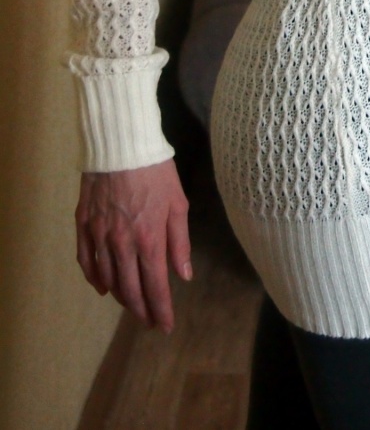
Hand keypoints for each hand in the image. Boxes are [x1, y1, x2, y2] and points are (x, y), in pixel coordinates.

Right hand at [75, 160, 191, 333]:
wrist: (121, 145)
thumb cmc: (156, 171)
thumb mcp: (178, 204)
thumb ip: (180, 242)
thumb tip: (184, 275)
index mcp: (149, 238)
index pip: (155, 285)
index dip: (161, 309)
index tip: (165, 326)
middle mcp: (122, 243)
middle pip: (130, 288)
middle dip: (141, 310)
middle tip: (149, 320)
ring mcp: (99, 235)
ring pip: (108, 278)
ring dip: (120, 295)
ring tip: (131, 303)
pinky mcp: (83, 225)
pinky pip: (85, 261)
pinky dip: (94, 278)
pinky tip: (103, 286)